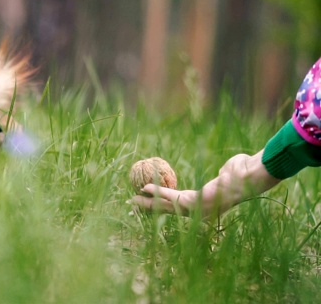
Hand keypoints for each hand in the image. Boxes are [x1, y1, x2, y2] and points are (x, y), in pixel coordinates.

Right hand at [129, 151, 280, 217]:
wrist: (249, 176)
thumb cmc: (242, 171)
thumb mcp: (227, 174)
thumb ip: (222, 175)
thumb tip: (224, 172)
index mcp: (205, 205)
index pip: (179, 208)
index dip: (163, 205)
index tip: (150, 204)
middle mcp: (200, 211)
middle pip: (169, 211)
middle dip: (150, 209)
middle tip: (133, 206)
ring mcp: (197, 209)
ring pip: (166, 207)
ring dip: (148, 203)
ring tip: (133, 201)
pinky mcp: (194, 202)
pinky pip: (171, 197)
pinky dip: (157, 192)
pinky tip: (144, 189)